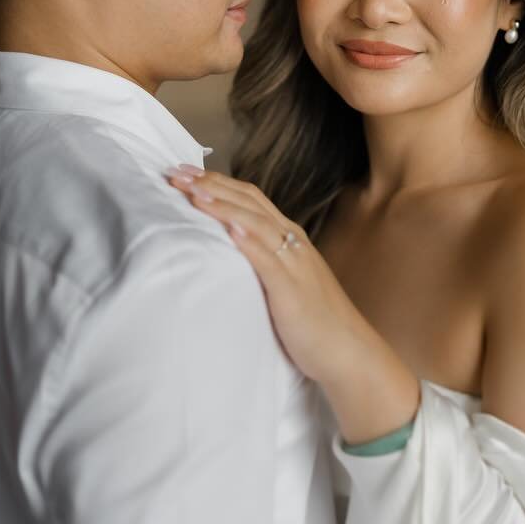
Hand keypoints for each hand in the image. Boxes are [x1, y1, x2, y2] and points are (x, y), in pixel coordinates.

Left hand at [165, 165, 419, 443]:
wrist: (347, 350)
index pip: (249, 199)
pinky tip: (230, 230)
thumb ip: (262, 261)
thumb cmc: (313, 321)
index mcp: (288, 238)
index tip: (185, 173)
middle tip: (177, 173)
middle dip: (211, 184)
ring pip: (256, 223)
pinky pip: (268, 260)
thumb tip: (228, 248)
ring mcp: (293, 263)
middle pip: (248, 202)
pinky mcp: (292, 288)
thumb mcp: (284, 281)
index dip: (217, 183)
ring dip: (223, 206)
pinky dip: (249, 242)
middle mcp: (291, 242)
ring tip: (194, 193)